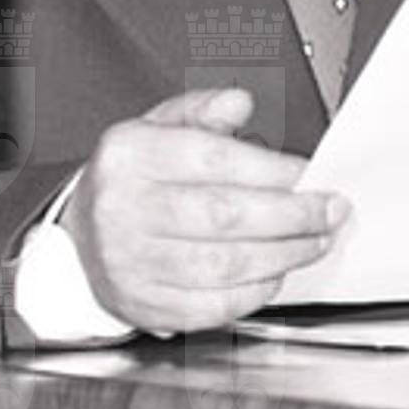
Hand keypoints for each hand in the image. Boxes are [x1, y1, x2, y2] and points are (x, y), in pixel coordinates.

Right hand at [65, 86, 350, 331]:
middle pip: (224, 215)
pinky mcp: (144, 304)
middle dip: (292, 216)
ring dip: (284, 254)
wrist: (79, 239)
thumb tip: (239, 102)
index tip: (310, 174)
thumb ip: (201, 110)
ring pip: (224, 264)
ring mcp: (132, 262)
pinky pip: (212, 306)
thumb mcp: (155, 128)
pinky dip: (255, 292)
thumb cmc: (130, 182)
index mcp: (130, 156)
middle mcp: (125, 209)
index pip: (213, 159)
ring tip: (315, 242)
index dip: (272, 169)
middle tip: (329, 212)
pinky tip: (276, 273)